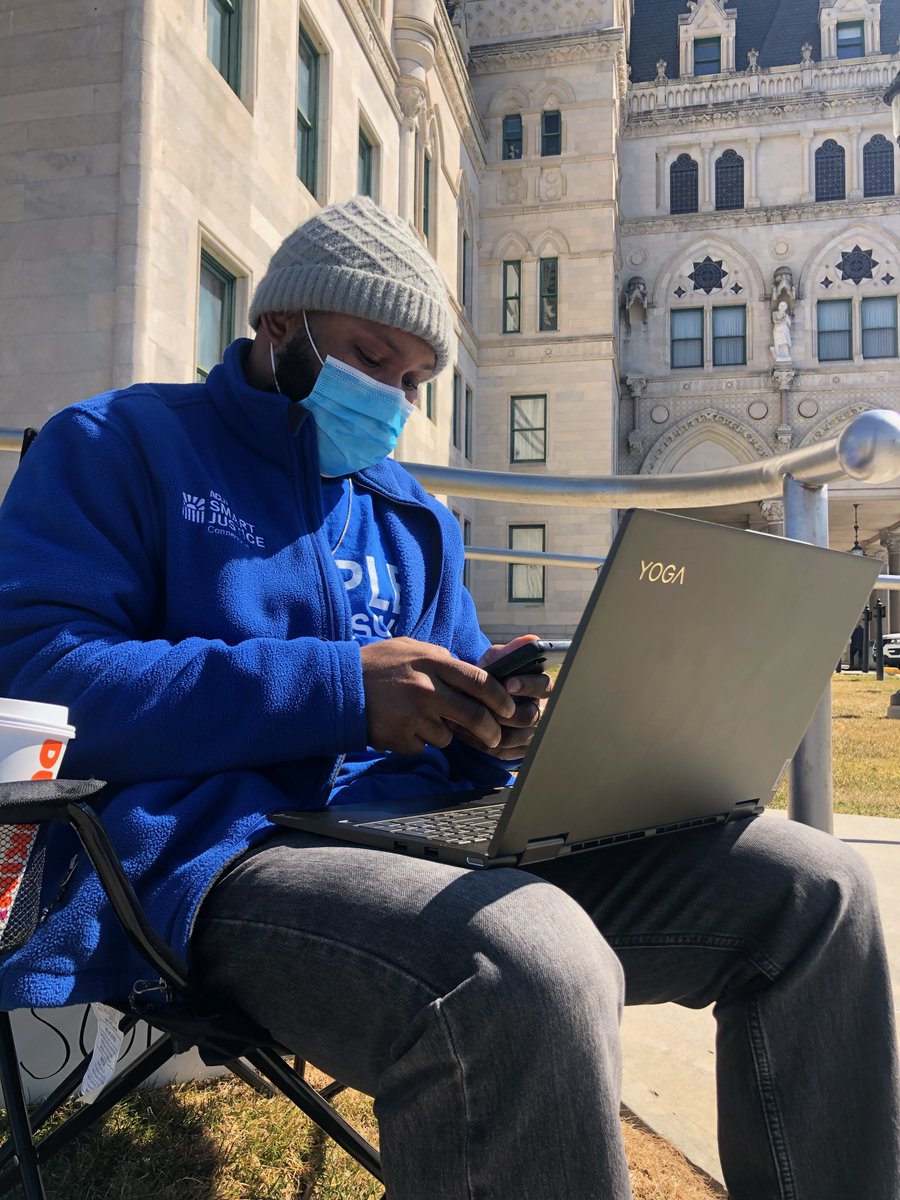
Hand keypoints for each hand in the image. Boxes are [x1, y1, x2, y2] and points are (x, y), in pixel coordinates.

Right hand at [360, 637, 516, 755]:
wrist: (337, 687)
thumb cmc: (376, 665)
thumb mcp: (410, 648)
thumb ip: (441, 658)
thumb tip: (469, 672)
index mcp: (433, 663)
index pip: (480, 682)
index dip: (501, 699)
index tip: (508, 709)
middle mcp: (427, 689)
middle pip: (474, 716)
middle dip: (490, 731)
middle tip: (493, 737)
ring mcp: (414, 716)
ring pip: (448, 736)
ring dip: (442, 733)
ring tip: (419, 718)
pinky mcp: (401, 738)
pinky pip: (423, 746)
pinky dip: (418, 741)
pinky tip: (401, 726)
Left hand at [457, 635, 552, 760]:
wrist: (473, 700)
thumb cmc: (490, 677)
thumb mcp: (496, 661)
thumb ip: (510, 651)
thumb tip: (531, 640)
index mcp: (539, 687)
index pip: (545, 686)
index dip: (528, 685)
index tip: (508, 683)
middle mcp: (539, 711)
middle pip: (530, 716)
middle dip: (505, 711)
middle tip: (482, 706)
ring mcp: (530, 733)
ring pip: (516, 737)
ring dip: (489, 727)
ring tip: (466, 717)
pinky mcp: (516, 750)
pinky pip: (503, 752)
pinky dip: (482, 742)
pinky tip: (464, 731)